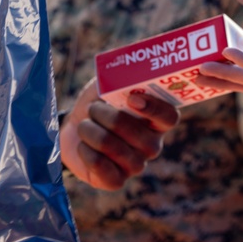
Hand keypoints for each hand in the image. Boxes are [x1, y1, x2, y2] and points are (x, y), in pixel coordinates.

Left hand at [60, 79, 178, 190]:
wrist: (73, 130)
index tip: (132, 99)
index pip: (170, 117)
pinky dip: (85, 151)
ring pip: (113, 148)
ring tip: (84, 125)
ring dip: (90, 131)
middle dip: (108, 117)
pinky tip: (83, 145)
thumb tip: (122, 60)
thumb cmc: (96, 104)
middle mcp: (151, 145)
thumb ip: (118, 74)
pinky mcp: (115, 180)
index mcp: (155, 119)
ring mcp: (135, 165)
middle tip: (93, 109)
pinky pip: (101, 166)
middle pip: (138, 135)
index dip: (154, 108)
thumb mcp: (106, 84)